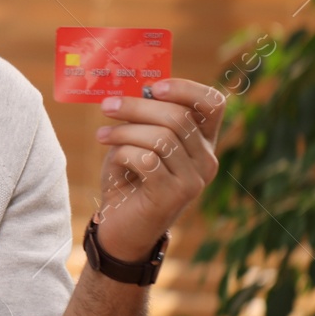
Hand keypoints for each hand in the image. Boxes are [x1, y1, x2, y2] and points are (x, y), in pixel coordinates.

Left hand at [92, 78, 224, 261]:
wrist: (121, 228)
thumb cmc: (129, 178)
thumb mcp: (137, 141)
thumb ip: (144, 117)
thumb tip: (134, 88)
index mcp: (203, 141)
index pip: (212, 103)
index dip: (184, 88)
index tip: (151, 87)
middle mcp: (207, 160)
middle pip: (179, 117)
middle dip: (137, 107)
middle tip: (107, 106)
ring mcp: (194, 180)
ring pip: (162, 137)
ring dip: (124, 132)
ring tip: (102, 135)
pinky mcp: (174, 195)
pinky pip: (147, 160)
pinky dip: (124, 154)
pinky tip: (113, 160)